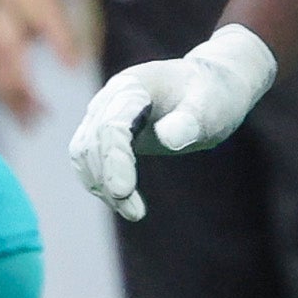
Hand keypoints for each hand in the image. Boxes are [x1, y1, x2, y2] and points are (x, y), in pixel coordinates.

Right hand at [0, 0, 85, 121]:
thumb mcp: (51, 10)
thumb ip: (61, 38)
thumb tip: (73, 66)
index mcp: (6, 41)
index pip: (16, 80)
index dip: (30, 99)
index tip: (46, 113)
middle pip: (3, 88)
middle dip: (19, 110)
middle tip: (36, 127)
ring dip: (12, 107)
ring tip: (29, 125)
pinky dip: (7, 96)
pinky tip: (20, 106)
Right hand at [70, 25, 275, 220]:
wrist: (209, 87)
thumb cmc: (213, 96)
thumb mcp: (212, 106)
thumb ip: (191, 120)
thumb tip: (168, 139)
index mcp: (133, 85)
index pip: (111, 126)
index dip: (114, 160)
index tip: (122, 192)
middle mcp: (111, 98)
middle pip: (92, 142)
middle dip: (107, 179)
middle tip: (135, 212)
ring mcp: (104, 114)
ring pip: (83, 153)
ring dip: (101, 185)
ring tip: (134, 211)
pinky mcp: (106, 133)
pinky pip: (90, 161)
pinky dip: (102, 183)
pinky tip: (126, 203)